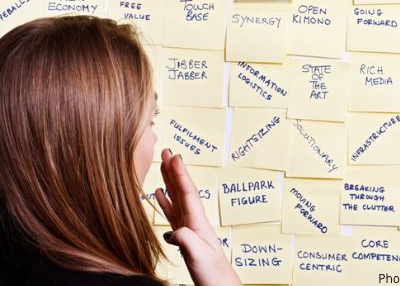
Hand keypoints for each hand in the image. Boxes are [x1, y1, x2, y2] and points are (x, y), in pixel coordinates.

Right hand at [155, 148, 241, 285]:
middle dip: (174, 170)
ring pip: (177, 198)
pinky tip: (159, 196)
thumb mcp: (199, 257)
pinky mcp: (186, 237)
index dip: (180, 174)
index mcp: (198, 223)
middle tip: (165, 151)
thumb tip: (175, 231)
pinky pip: (173, 213)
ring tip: (161, 166)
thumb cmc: (214, 275)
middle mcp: (195, 222)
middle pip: (183, 190)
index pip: (188, 193)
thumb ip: (188, 241)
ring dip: (169, 181)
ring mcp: (190, 228)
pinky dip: (165, 201)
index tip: (173, 155)